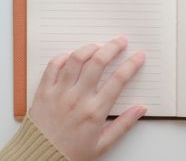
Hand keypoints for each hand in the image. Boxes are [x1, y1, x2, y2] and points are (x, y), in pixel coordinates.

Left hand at [30, 36, 145, 160]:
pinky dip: (64, 57)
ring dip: (90, 48)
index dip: (132, 64)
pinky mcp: (44, 91)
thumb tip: (141, 109)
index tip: (139, 56)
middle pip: (98, 62)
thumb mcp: (103, 144)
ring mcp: (59, 93)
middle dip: (113, 47)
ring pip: (76, 59)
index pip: (119, 79)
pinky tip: (72, 57)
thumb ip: (124, 124)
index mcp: (95, 111)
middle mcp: (78, 98)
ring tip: (98, 45)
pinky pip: (53, 66)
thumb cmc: (71, 153)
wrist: (40, 159)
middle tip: (121, 41)